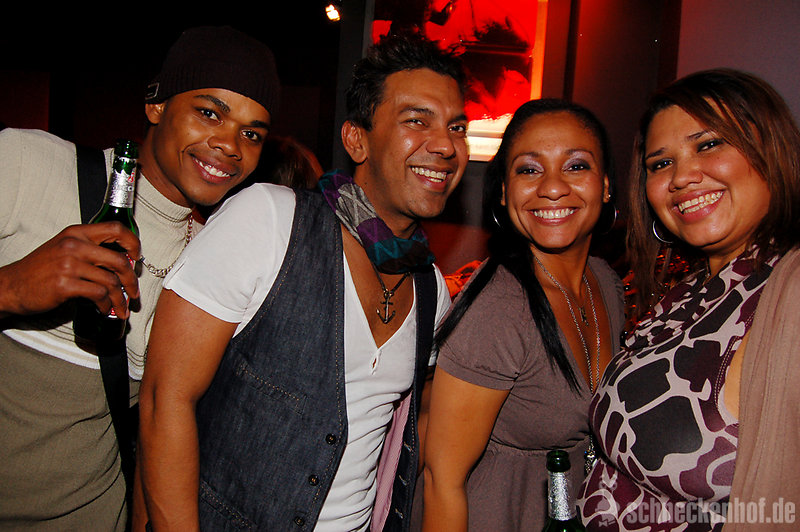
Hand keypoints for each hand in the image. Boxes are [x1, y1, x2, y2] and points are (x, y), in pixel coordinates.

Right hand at [0, 222, 140, 317]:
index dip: (133, 242)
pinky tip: (105, 309)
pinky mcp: (65, 284)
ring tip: (121, 308)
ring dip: (120, 298)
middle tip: (134, 292)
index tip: (137, 257)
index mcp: (76, 233)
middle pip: (119, 260)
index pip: (115, 229)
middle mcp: (74, 245)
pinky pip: (99, 294)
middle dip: (132, 280)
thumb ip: (89, 249)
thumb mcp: (64, 249)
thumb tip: (121, 262)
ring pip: (111, 281)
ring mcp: (69, 264)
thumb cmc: (40, 270)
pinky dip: (106, 304)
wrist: (11, 286)